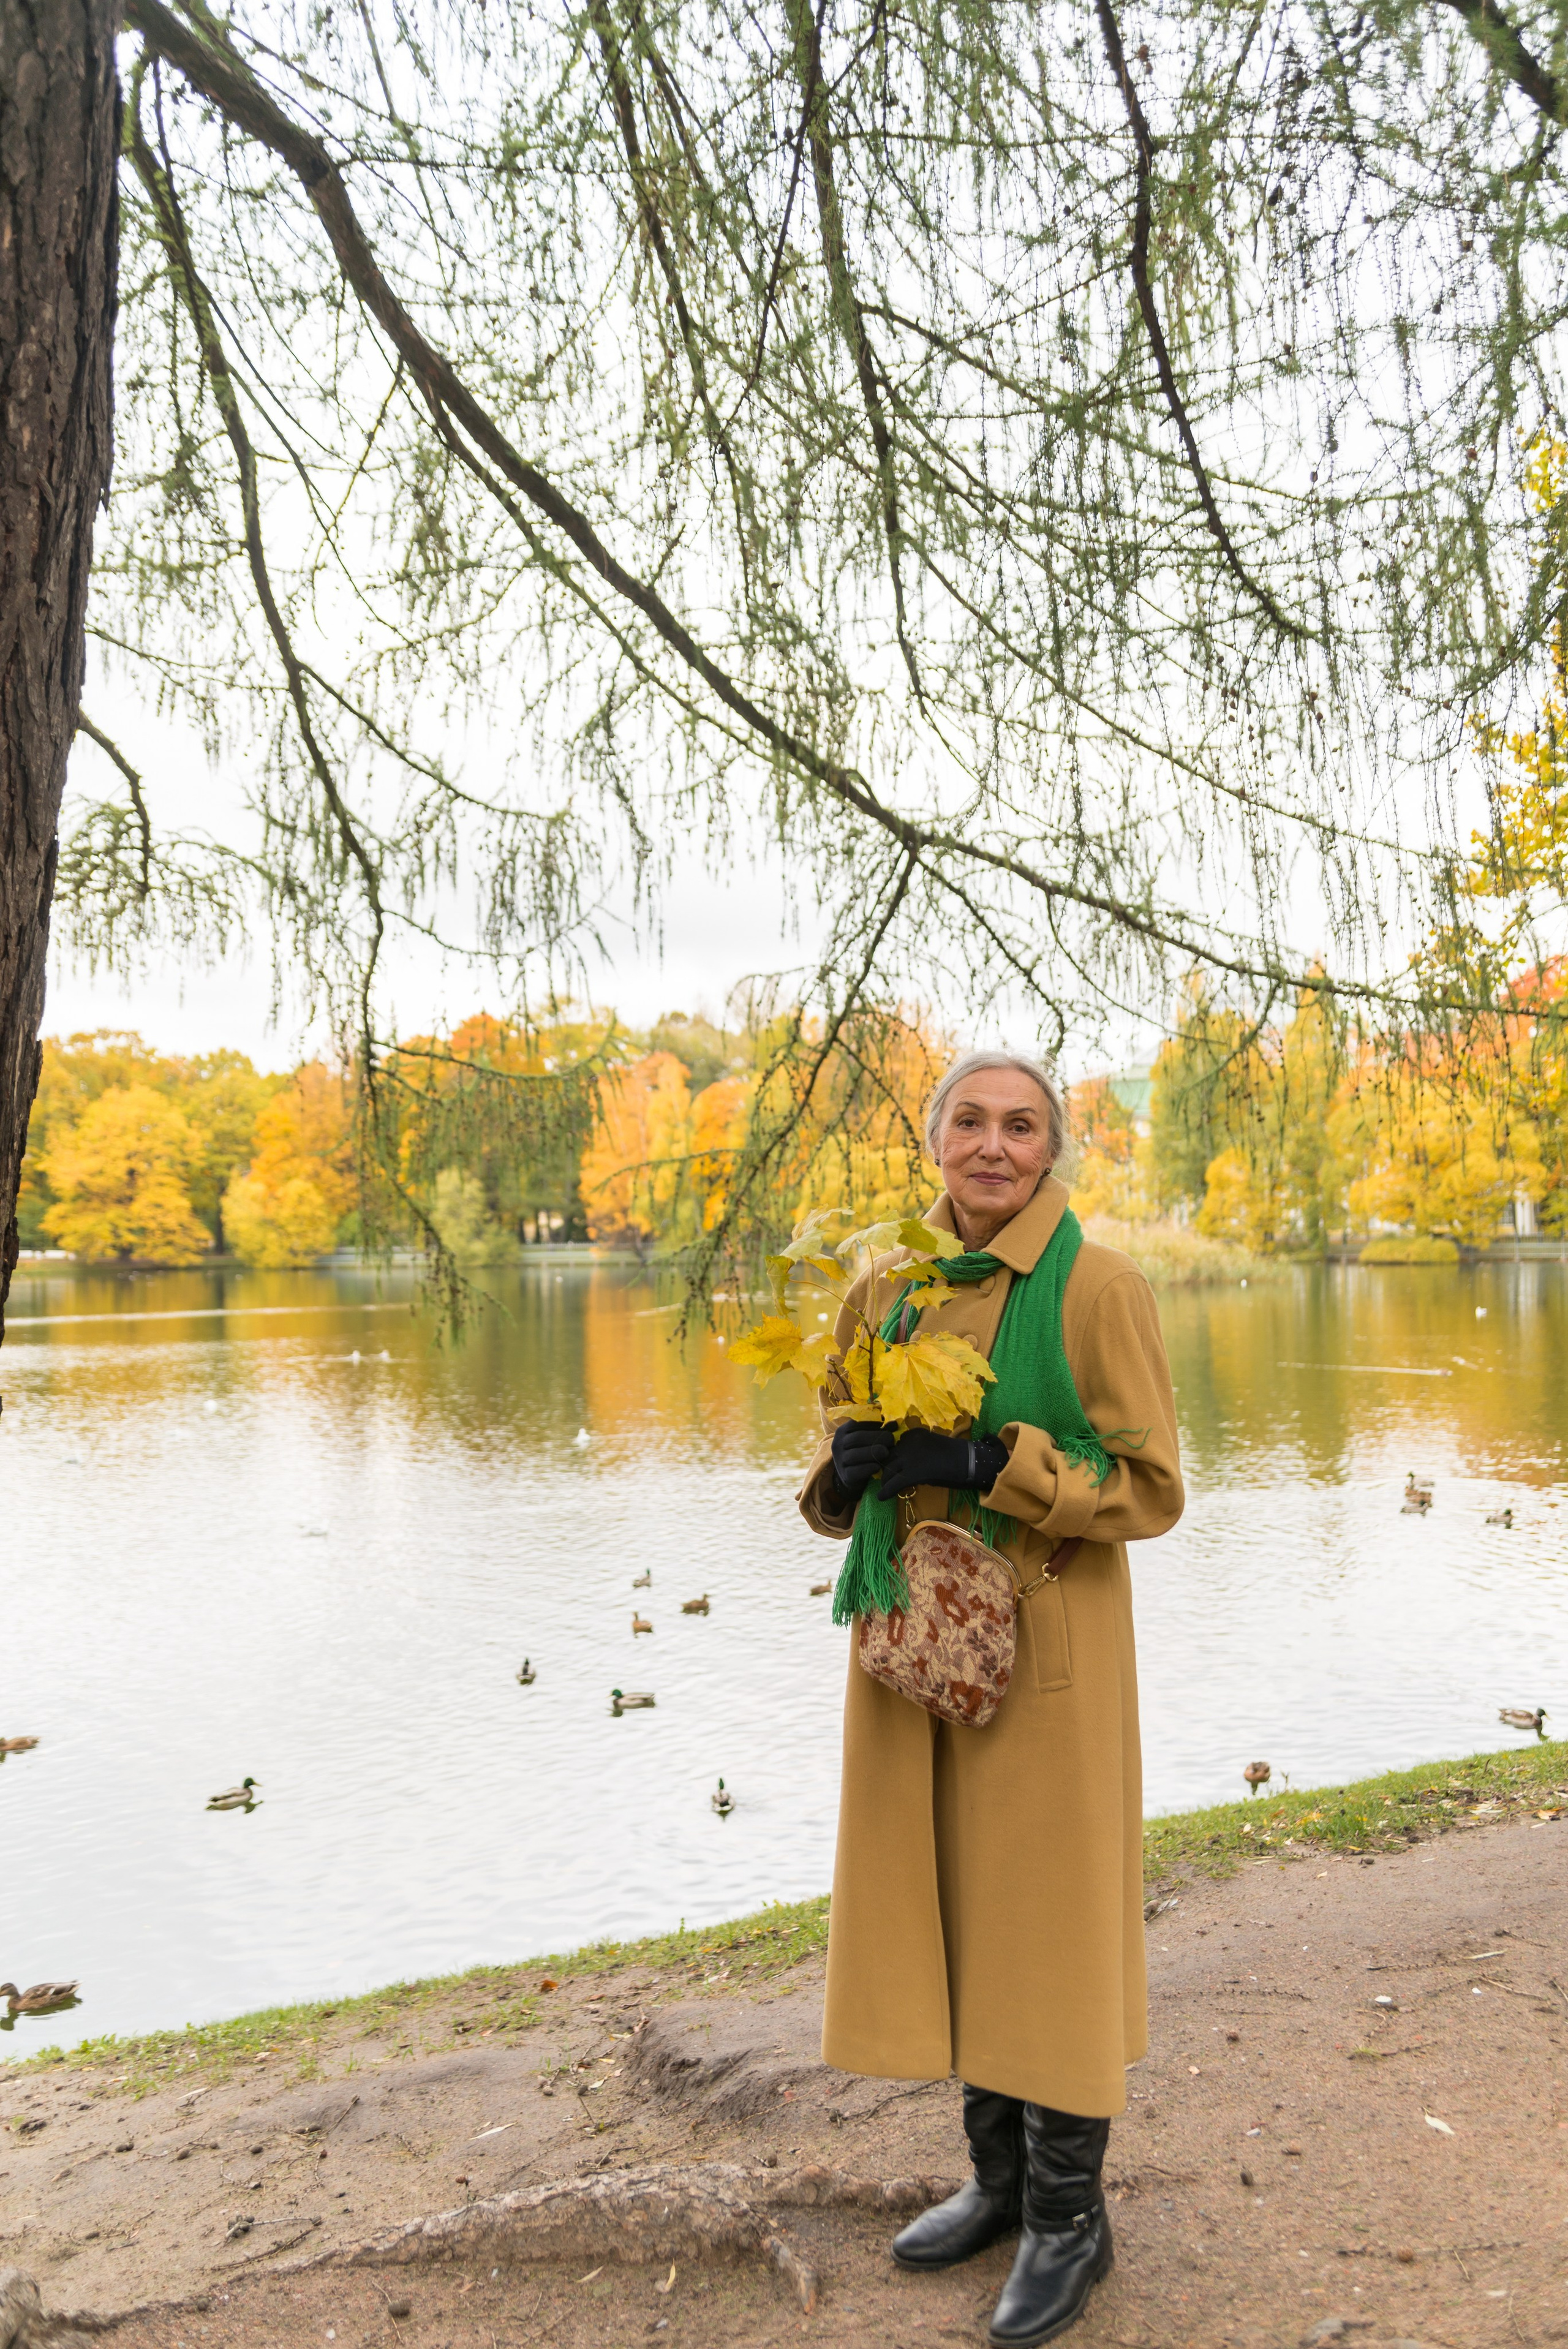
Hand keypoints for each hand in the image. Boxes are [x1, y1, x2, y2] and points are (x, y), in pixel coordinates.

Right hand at [830, 1418, 895, 1500]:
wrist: (852, 1474)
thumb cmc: (863, 1451)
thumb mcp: (868, 1439)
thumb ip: (880, 1431)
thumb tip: (894, 1424)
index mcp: (842, 1431)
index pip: (855, 1423)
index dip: (872, 1423)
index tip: (887, 1424)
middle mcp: (838, 1444)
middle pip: (856, 1438)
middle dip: (876, 1438)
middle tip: (891, 1440)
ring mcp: (840, 1461)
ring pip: (854, 1455)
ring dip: (872, 1452)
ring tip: (886, 1452)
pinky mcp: (845, 1475)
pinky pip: (855, 1472)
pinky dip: (867, 1468)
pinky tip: (878, 1466)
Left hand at [877, 1428, 1009, 1500]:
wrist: (967, 1461)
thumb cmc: (955, 1455)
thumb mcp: (931, 1446)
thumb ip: (916, 1451)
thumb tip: (904, 1464)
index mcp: (913, 1434)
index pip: (895, 1446)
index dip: (893, 1457)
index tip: (893, 1465)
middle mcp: (907, 1443)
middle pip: (889, 1457)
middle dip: (886, 1468)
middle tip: (886, 1478)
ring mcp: (908, 1457)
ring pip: (888, 1470)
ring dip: (885, 1479)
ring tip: (884, 1488)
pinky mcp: (911, 1473)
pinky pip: (893, 1483)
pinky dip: (886, 1491)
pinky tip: (881, 1497)